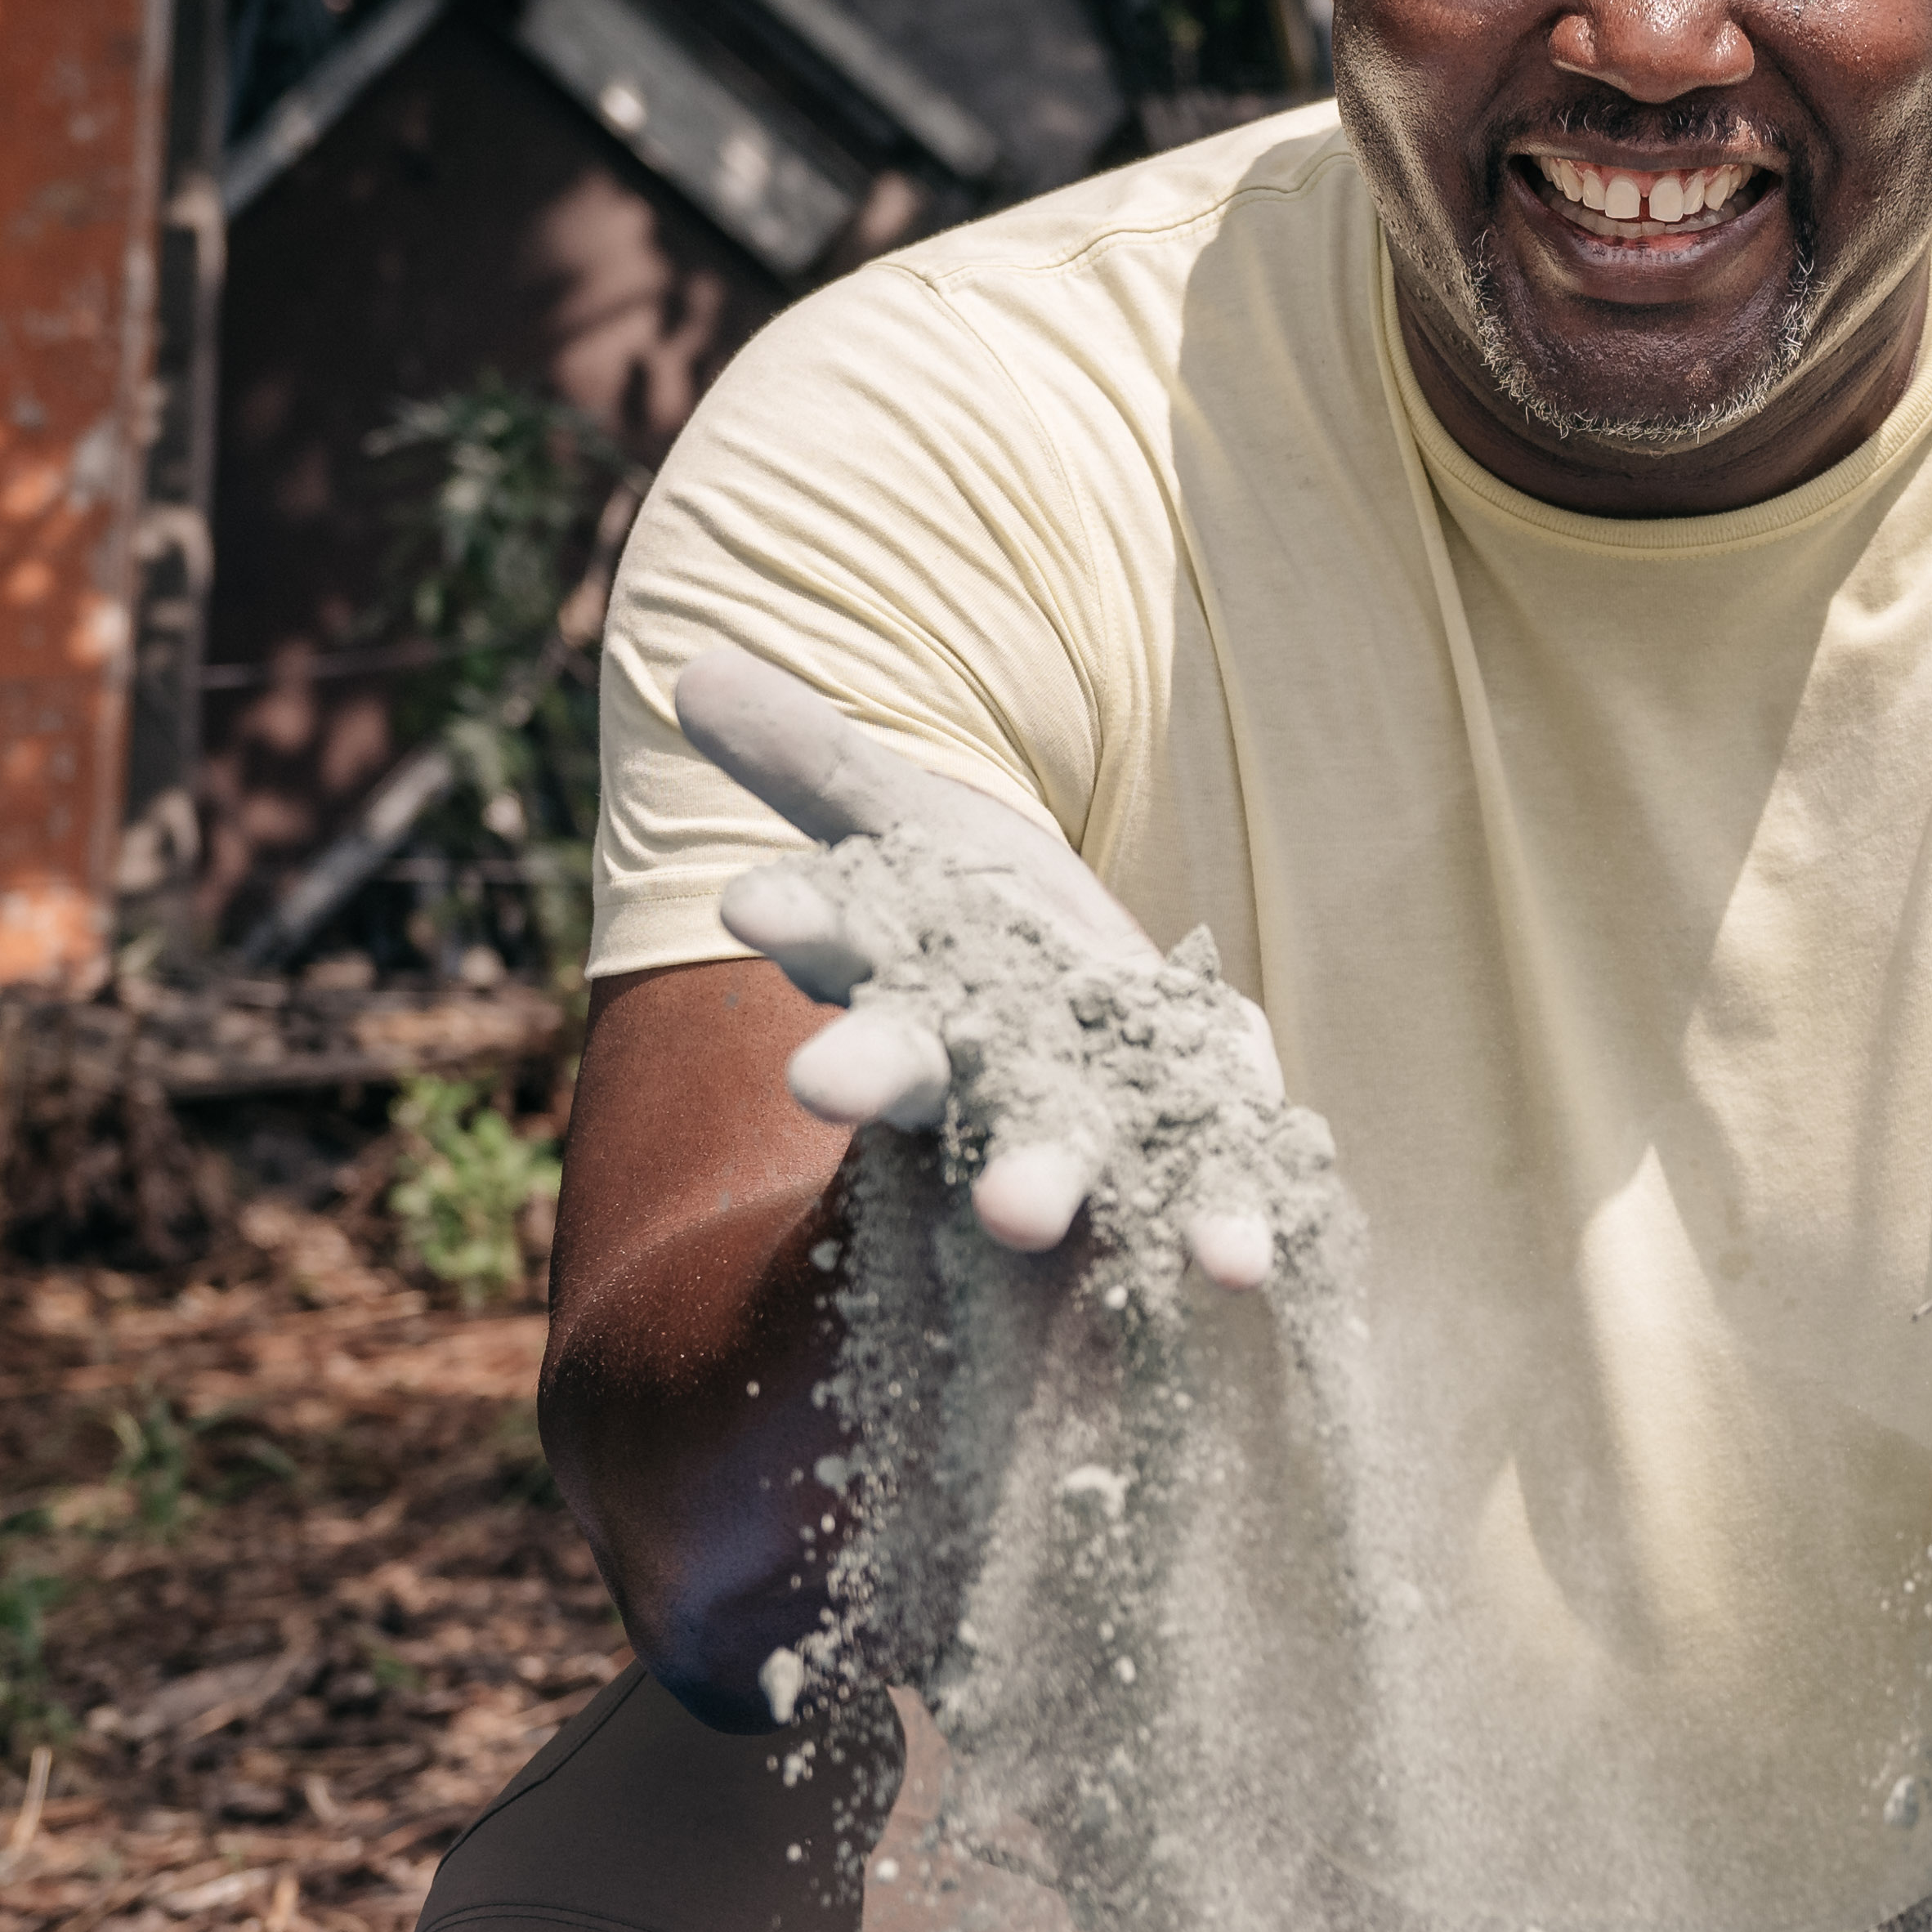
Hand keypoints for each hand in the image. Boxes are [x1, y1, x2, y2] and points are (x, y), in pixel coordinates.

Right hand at [677, 645, 1287, 1290]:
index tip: (747, 902)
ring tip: (1020, 1218)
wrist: (1112, 1032)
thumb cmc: (986, 927)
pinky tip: (1243, 1264)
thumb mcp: (910, 822)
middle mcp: (982, 1071)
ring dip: (1038, 1181)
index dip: (800, 920)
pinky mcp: (1198, 1151)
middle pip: (917, 1071)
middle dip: (870, 1072)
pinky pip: (1208, 1190)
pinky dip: (1224, 1225)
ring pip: (1051, 1155)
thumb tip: (689, 667)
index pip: (838, 940)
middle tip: (815, 1084)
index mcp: (907, 982)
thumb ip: (814, 763)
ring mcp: (1086, 1124)